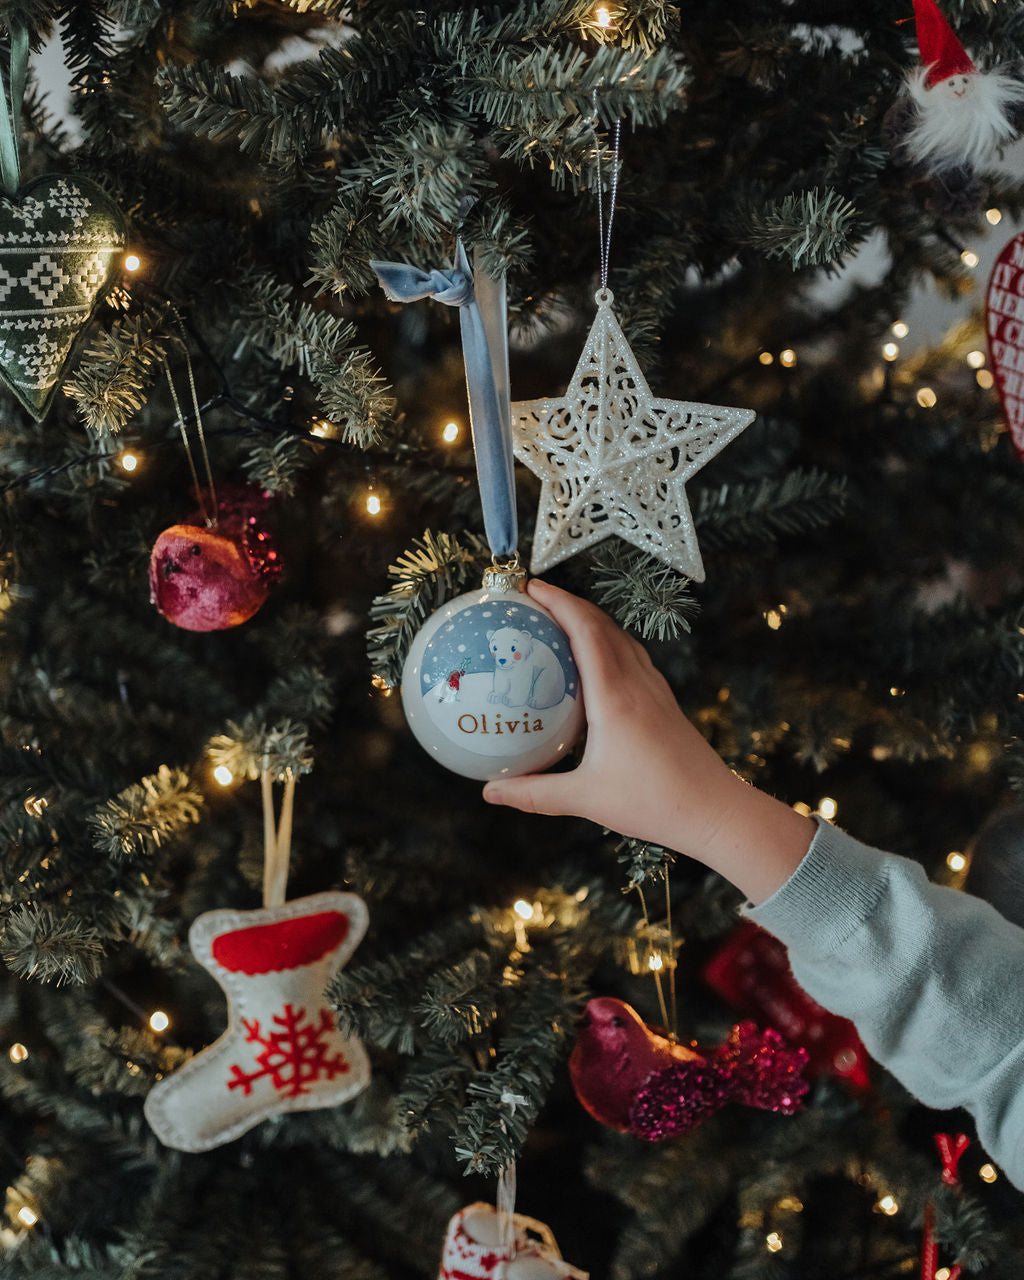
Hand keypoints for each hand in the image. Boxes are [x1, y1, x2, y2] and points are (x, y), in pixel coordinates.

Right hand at [482, 580, 813, 902]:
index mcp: (615, 697)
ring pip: (621, 638)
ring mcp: (655, 690)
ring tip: (560, 622)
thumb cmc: (654, 803)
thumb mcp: (586, 799)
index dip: (559, 602)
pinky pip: (633, 658)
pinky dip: (608, 645)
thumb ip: (534, 793)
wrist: (713, 811)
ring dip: (591, 620)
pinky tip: (593, 664)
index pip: (586, 631)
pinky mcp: (664, 702)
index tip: (531, 588)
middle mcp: (637, 684)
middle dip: (569, 603)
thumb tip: (490, 792)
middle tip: (534, 598)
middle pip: (602, 625)